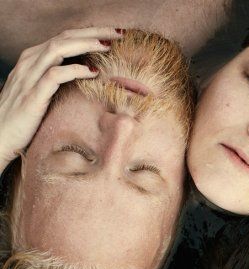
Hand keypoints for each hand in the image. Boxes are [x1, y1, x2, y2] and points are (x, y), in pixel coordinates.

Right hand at [0, 27, 121, 168]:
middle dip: (93, 32)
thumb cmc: (25, 118)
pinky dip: (75, 70)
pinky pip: (55, 75)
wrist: (0, 137)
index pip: (65, 38)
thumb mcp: (43, 93)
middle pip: (65, 37)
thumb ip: (58, 81)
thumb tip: (87, 78)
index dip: (89, 33)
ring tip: (109, 45)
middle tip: (119, 32)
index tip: (113, 34)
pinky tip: (93, 72)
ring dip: (86, 44)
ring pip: (59, 49)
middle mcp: (30, 62)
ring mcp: (30, 77)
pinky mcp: (33, 95)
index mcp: (34, 60)